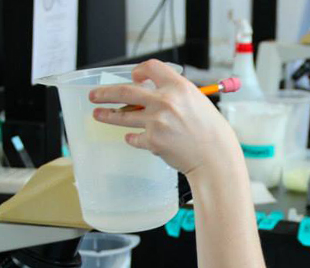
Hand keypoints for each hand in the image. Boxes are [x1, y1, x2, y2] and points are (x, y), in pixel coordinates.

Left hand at [89, 59, 242, 177]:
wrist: (215, 158)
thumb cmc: (211, 132)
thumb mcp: (197, 103)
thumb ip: (175, 95)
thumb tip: (151, 95)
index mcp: (179, 87)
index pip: (150, 68)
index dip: (139, 71)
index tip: (133, 77)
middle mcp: (165, 101)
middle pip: (125, 91)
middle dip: (105, 92)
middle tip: (95, 95)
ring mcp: (156, 121)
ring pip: (122, 115)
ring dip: (107, 114)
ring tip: (98, 114)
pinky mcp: (152, 141)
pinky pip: (134, 137)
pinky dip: (133, 138)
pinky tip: (133, 138)